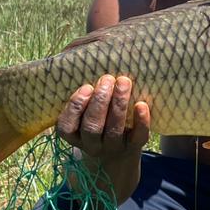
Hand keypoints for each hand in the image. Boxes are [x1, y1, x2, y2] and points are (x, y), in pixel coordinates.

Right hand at [56, 74, 150, 201]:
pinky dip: (141, 122)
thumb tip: (71, 51)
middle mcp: (91, 145)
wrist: (116, 157)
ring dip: (118, 105)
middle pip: (92, 127)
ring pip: (113, 131)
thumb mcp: (80, 113)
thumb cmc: (94, 122)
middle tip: (108, 79)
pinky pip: (138, 138)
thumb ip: (77, 88)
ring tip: (124, 82)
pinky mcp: (133, 148)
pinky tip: (143, 104)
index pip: (67, 126)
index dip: (75, 107)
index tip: (85, 87)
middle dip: (100, 102)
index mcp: (74, 135)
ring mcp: (112, 148)